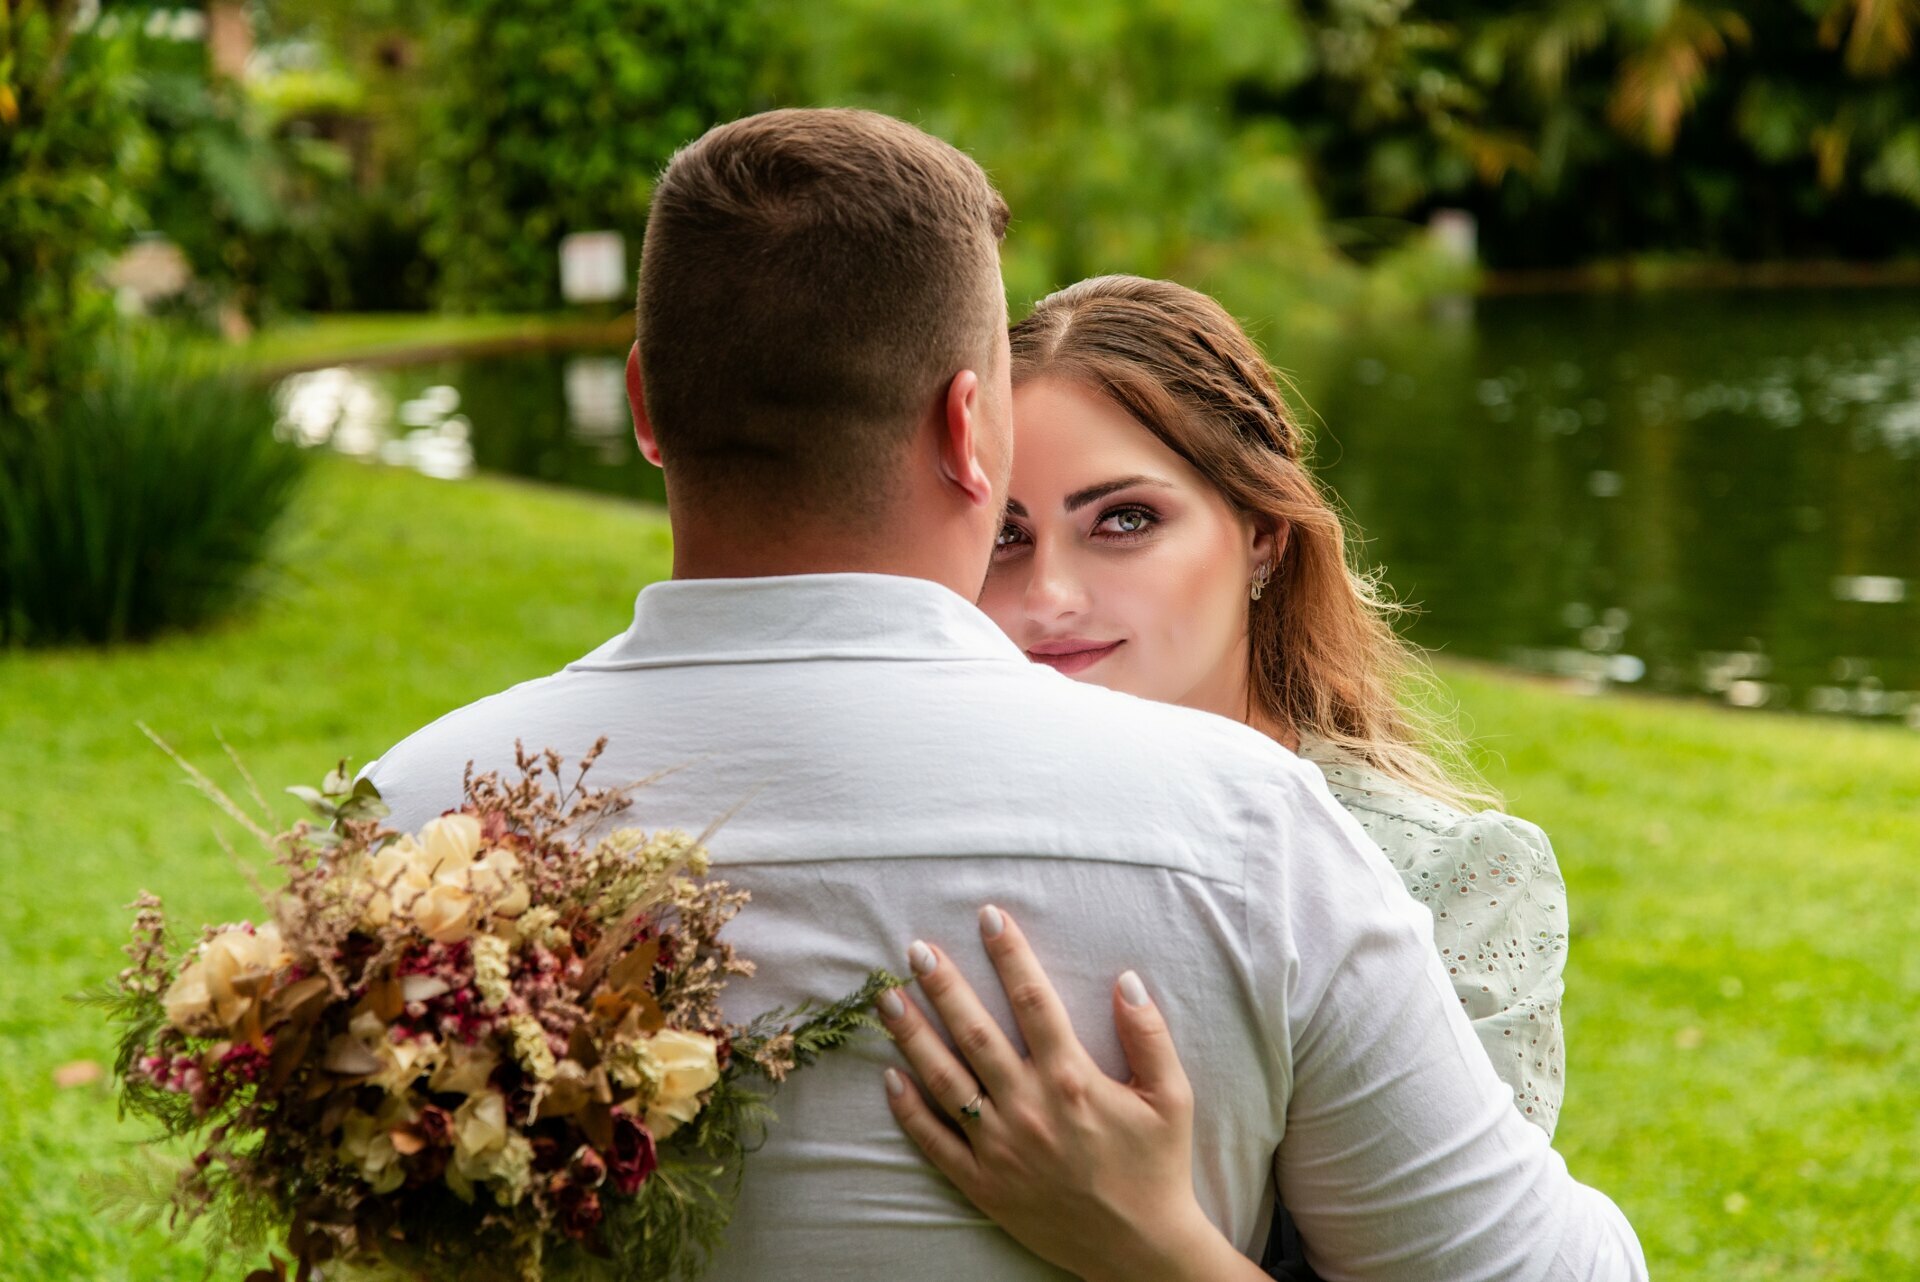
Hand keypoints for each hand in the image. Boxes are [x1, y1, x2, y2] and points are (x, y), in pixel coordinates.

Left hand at [876, 905, 1266, 1281]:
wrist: (1140, 1251)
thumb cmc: (1158, 1168)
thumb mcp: (1172, 1098)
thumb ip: (1150, 1035)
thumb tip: (1126, 978)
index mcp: (1073, 1080)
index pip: (1034, 1001)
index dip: (1010, 954)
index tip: (989, 916)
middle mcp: (1029, 1108)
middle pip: (975, 1032)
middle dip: (943, 985)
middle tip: (915, 949)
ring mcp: (1000, 1148)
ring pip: (944, 1080)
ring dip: (912, 1036)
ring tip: (887, 998)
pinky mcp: (983, 1184)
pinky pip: (934, 1142)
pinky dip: (908, 1109)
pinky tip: (889, 1077)